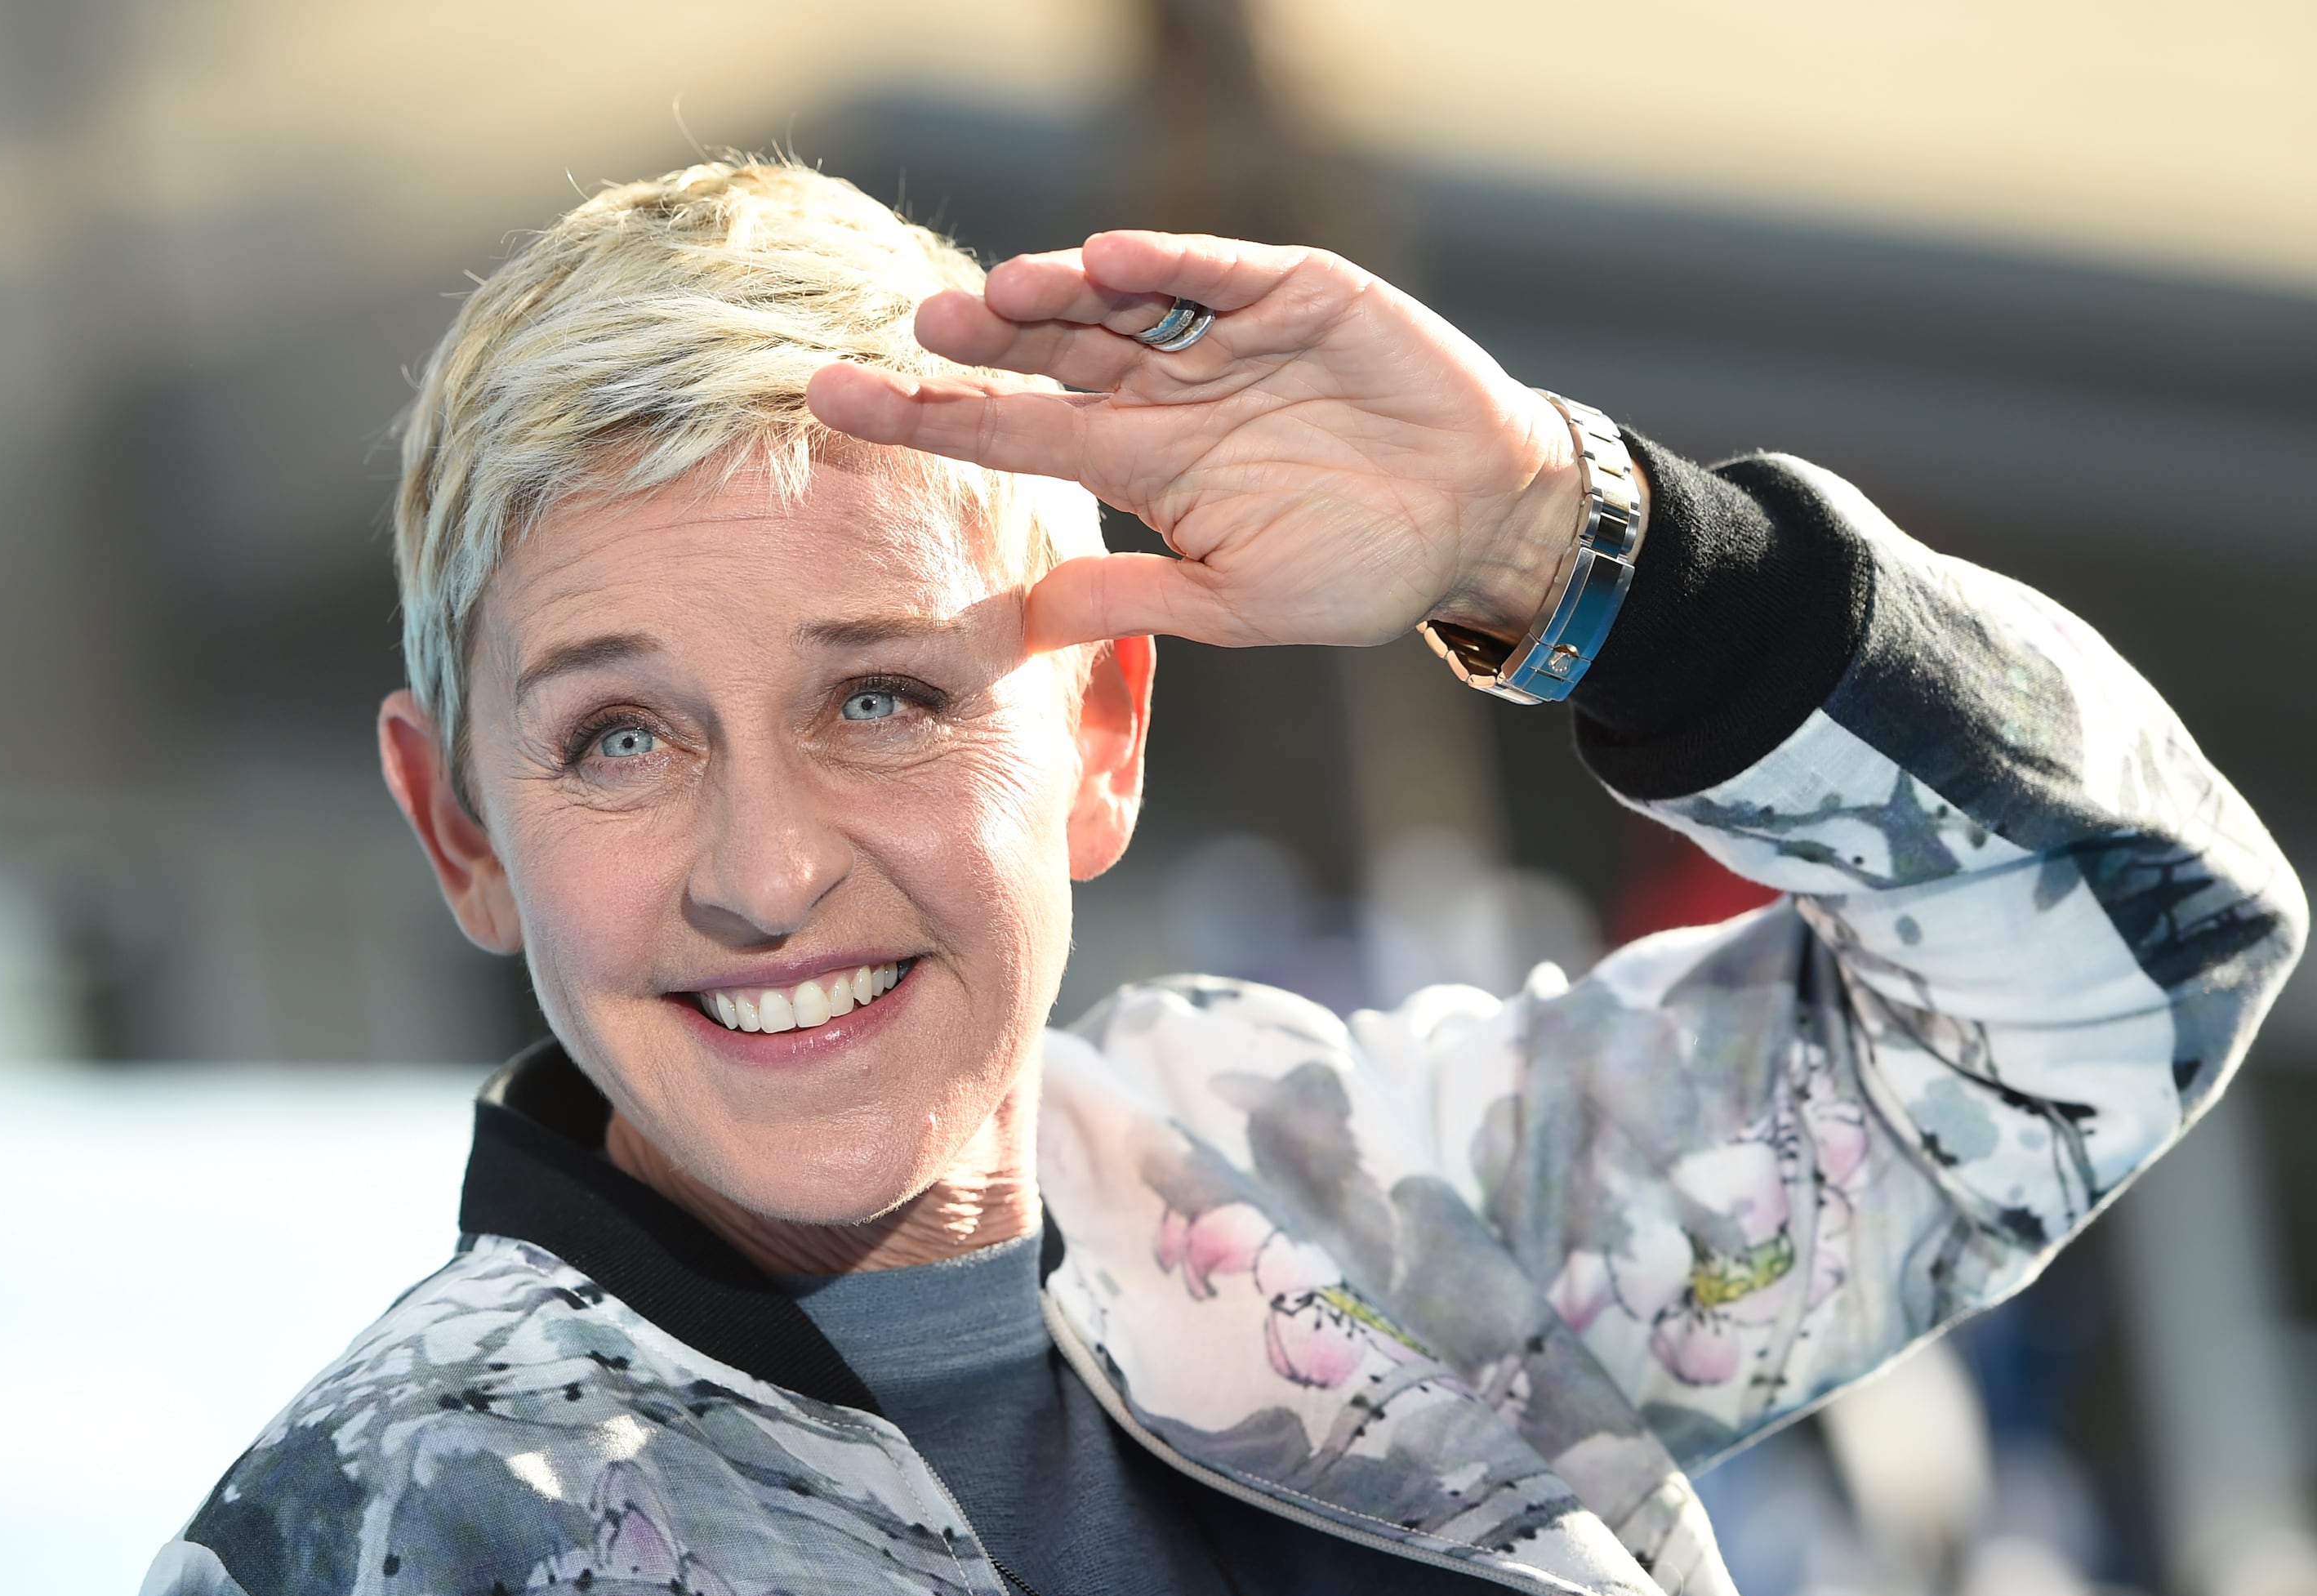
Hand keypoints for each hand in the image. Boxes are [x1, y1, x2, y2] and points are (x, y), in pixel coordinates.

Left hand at [805, 231, 1586, 653]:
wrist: (1482, 522)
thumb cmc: (1362, 567)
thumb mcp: (1240, 604)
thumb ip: (1139, 598)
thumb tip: (1028, 616)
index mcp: (1144, 462)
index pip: (1014, 432)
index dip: (929, 416)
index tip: (834, 402)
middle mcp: (1169, 389)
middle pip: (1052, 354)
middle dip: (982, 342)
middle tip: (914, 331)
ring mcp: (1228, 337)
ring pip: (1122, 302)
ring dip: (1061, 292)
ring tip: (999, 293)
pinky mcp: (1296, 296)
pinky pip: (1219, 272)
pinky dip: (1169, 262)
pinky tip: (1113, 257)